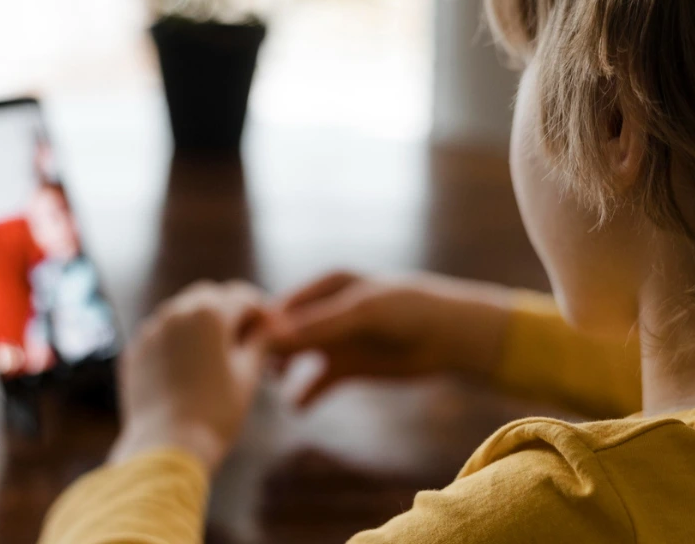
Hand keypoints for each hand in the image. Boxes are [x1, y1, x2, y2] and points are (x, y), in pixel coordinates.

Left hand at [108, 281, 269, 472]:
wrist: (167, 445)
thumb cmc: (216, 411)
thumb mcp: (248, 374)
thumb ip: (260, 341)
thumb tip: (269, 327)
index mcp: (210, 313)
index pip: (242, 296)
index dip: (260, 309)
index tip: (269, 325)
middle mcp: (176, 311)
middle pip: (209, 296)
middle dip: (228, 310)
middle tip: (244, 336)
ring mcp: (151, 330)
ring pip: (181, 312)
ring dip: (200, 322)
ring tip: (216, 351)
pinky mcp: (135, 351)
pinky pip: (161, 334)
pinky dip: (176, 340)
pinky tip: (188, 366)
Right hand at [269, 272, 513, 407]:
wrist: (450, 337)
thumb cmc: (409, 310)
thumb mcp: (361, 313)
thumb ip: (319, 326)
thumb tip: (277, 337)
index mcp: (326, 285)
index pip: (284, 305)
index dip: (263, 326)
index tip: (245, 347)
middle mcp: (325, 312)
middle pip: (285, 333)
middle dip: (269, 351)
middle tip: (251, 371)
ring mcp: (335, 341)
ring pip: (297, 358)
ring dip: (282, 372)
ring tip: (272, 385)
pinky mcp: (347, 368)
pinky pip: (318, 384)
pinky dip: (306, 396)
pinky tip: (297, 408)